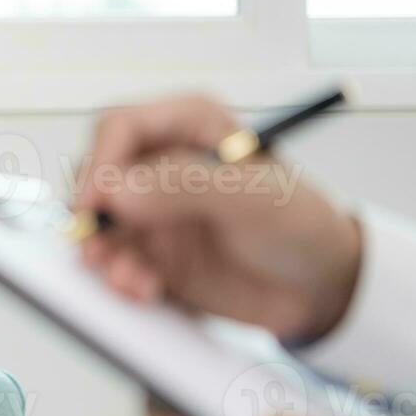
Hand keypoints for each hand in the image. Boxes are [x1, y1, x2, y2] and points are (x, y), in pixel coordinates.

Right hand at [73, 93, 362, 340]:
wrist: (321, 289)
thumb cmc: (302, 225)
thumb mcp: (254, 198)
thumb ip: (185, 186)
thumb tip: (120, 190)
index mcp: (189, 126)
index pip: (120, 127)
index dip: (100, 162)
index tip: (95, 202)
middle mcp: (163, 165)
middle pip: (98, 176)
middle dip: (94, 215)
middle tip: (98, 247)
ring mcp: (155, 211)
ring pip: (101, 225)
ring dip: (106, 254)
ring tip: (129, 277)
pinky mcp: (153, 253)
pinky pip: (116, 262)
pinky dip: (122, 278)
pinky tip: (144, 289)